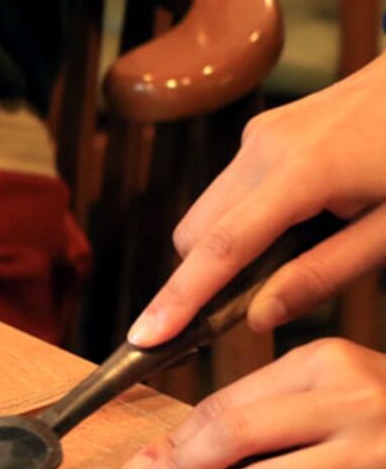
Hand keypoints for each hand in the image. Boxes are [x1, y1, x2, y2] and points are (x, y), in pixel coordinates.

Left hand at [121, 339, 385, 468]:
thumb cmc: (383, 413)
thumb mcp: (328, 389)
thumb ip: (262, 408)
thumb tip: (174, 447)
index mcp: (321, 361)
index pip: (223, 401)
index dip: (171, 438)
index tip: (138, 464)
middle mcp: (345, 398)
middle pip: (229, 433)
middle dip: (174, 467)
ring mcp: (368, 449)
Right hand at [129, 55, 385, 346]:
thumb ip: (323, 275)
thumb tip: (257, 317)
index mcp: (303, 173)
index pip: (221, 249)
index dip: (179, 299)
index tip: (144, 337)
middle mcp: (262, 148)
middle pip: (194, 234)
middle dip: (204, 277)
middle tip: (249, 307)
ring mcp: (258, 134)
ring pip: (207, 212)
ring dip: (227, 249)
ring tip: (294, 257)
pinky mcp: (262, 131)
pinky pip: (229, 191)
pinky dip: (242, 221)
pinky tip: (297, 225)